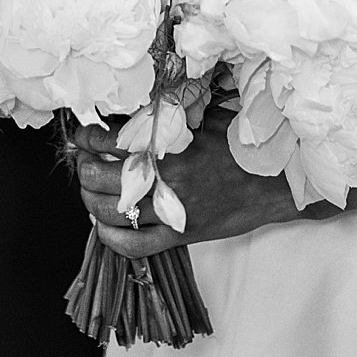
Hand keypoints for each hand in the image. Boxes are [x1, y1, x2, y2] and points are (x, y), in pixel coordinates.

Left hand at [72, 102, 301, 256]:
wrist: (272, 182)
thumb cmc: (238, 144)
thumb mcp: (202, 116)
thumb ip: (166, 115)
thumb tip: (126, 110)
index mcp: (173, 147)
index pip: (113, 142)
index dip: (90, 138)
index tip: (84, 134)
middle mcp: (168, 181)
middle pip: (103, 179)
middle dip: (85, 168)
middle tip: (84, 160)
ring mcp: (173, 212)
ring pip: (112, 213)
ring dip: (90, 200)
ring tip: (89, 188)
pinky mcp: (180, 236)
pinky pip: (134, 246)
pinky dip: (110, 237)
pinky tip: (103, 222)